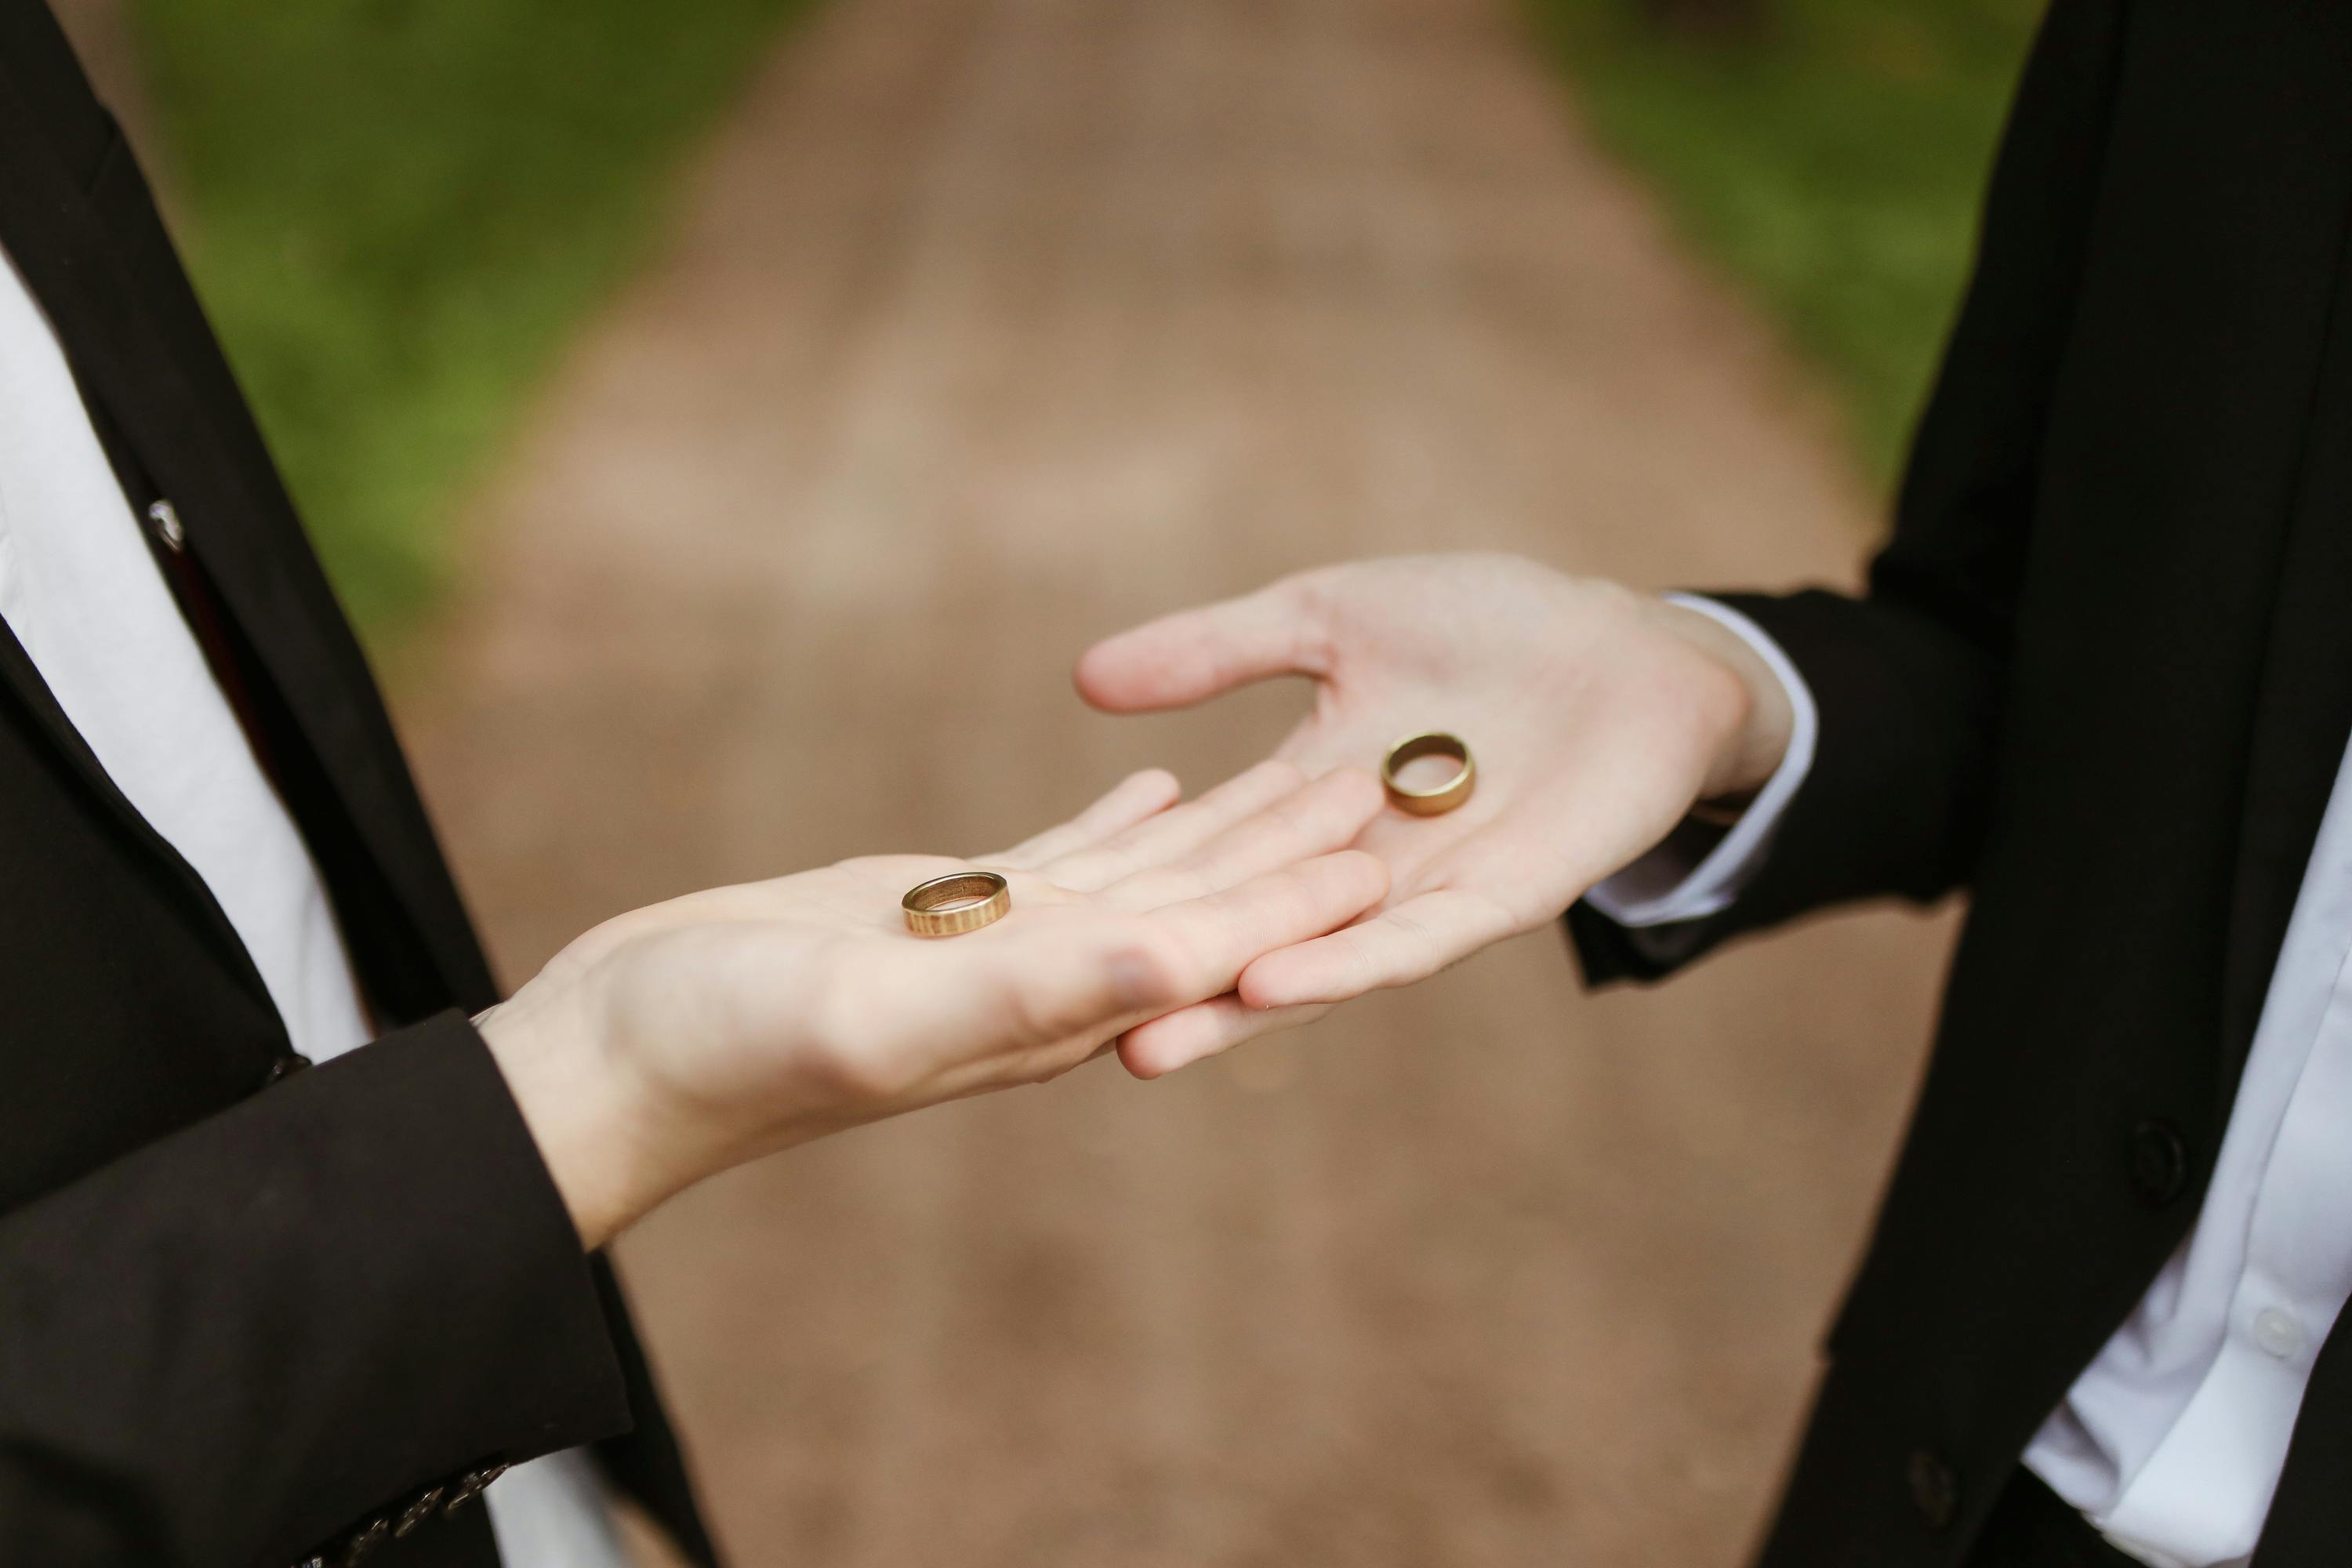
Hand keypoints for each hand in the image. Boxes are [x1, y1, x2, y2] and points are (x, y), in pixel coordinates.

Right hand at [482, 763, 1387, 1247]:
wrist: (619, 1055)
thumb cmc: (729, 1050)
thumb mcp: (880, 1014)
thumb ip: (1024, 993)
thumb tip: (1172, 966)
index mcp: (1044, 1014)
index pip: (1201, 949)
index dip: (1296, 899)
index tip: (1391, 848)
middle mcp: (1038, 985)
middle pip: (1197, 903)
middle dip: (1293, 844)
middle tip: (1391, 775)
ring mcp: (991, 948)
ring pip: (1142, 873)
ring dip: (1226, 825)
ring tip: (1305, 764)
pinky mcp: (936, 912)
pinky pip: (1058, 856)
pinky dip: (1119, 820)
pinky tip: (1158, 782)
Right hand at [1074, 553, 1793, 1074]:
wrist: (1627, 639)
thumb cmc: (1486, 624)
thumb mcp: (1327, 620)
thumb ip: (1216, 653)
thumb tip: (1085, 679)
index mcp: (1302, 805)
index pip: (1201, 867)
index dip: (1128, 905)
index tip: (1031, 945)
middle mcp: (1352, 869)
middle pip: (1245, 940)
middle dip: (1165, 993)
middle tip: (1061, 1045)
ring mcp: (1425, 892)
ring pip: (1320, 965)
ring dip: (1238, 1007)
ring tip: (1149, 1046)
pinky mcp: (1503, 896)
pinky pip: (1416, 942)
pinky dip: (1349, 964)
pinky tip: (1278, 981)